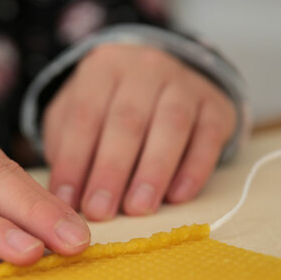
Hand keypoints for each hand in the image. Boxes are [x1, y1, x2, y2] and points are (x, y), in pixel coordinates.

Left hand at [43, 43, 236, 220]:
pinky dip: (194, 169)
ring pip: (171, 126)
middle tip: (100, 211)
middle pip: (127, 121)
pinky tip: (177, 197)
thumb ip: (65, 149)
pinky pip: (208, 137)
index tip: (67, 202)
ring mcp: (185, 83)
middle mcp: (145, 68)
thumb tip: (64, 200)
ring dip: (153, 172)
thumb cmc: (107, 107)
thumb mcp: (74, 114)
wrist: (160, 79)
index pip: (84, 116)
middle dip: (111, 170)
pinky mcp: (216, 106)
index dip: (73, 162)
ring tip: (138, 209)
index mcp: (102, 69)